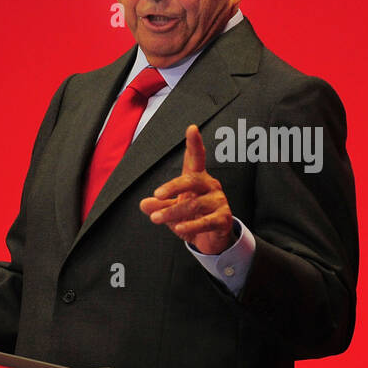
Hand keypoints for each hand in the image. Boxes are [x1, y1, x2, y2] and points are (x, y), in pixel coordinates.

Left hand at [139, 124, 235, 253]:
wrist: (213, 239)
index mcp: (197, 179)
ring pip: (194, 204)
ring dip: (173, 212)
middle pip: (192, 180)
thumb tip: (144, 204)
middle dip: (173, 187)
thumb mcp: (172, 210)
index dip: (194, 143)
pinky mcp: (223, 219)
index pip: (196, 158)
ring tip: (156, 218)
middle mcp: (210, 186)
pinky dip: (191, 225)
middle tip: (157, 195)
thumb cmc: (192, 217)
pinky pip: (206, 221)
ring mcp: (218, 202)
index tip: (192, 128)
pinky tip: (179, 228)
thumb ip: (159, 205)